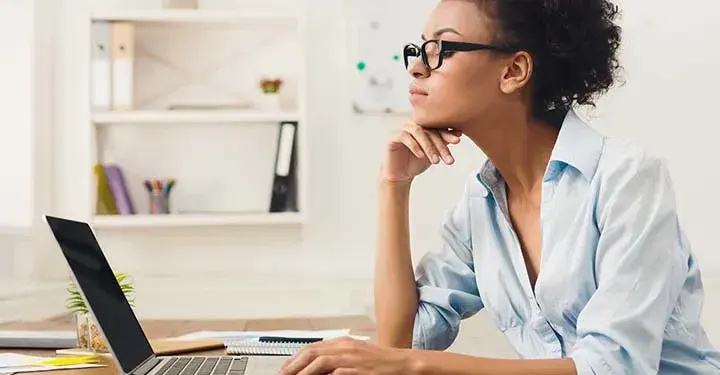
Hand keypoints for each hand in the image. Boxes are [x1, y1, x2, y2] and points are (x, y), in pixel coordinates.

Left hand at [277, 337, 415, 374]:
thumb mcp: (356, 355)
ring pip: (319, 362)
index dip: (295, 358)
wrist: (402, 364)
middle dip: (293, 365)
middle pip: (311, 353)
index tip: (285, 368)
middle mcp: (344, 347)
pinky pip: (335, 374)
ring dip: (302, 372)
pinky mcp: (357, 370)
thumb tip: (317, 367)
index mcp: (343, 343)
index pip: (312, 348)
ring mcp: (350, 358)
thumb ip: (337, 358)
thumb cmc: (381, 362)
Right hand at [380, 121, 461, 182]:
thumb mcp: (433, 152)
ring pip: (418, 132)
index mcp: (423, 125)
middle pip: (429, 130)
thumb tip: (459, 133)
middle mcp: (412, 124)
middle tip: (448, 159)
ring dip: (428, 147)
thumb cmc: (416, 162)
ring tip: (436, 161)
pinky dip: (414, 146)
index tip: (457, 141)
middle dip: (440, 145)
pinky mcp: (392, 136)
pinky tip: (421, 156)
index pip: (437, 127)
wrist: (400, 175)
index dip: (447, 133)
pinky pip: (404, 137)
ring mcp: (401, 129)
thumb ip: (443, 142)